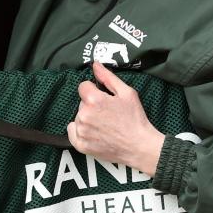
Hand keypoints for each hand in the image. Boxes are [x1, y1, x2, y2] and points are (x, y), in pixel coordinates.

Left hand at [67, 61, 165, 176]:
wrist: (140, 147)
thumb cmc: (135, 119)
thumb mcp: (126, 93)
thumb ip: (108, 77)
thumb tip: (95, 65)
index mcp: (94, 100)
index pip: (83, 86)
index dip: (94, 90)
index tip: (104, 98)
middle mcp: (84, 115)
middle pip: (82, 103)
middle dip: (92, 105)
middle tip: (108, 114)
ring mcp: (82, 131)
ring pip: (78, 117)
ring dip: (87, 118)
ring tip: (104, 125)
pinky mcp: (81, 145)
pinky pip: (72, 131)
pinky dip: (80, 131)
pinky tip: (94, 133)